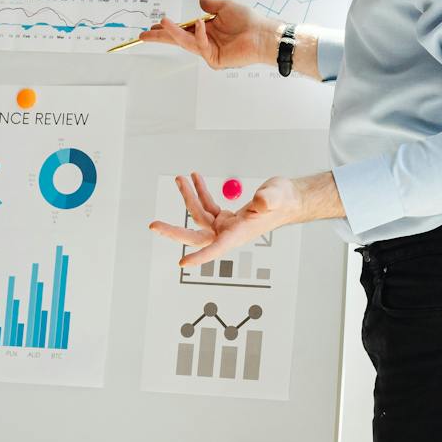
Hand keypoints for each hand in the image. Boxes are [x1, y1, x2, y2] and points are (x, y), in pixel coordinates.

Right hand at [137, 0, 283, 70]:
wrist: (262, 34)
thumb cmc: (248, 21)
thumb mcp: (225, 6)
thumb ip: (211, 4)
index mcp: (206, 30)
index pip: (182, 29)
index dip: (168, 27)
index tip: (154, 24)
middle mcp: (205, 41)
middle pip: (178, 39)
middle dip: (160, 36)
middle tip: (143, 35)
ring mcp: (209, 51)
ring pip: (185, 42)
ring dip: (172, 33)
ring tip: (160, 23)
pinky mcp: (215, 59)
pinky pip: (202, 45)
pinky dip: (200, 34)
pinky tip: (200, 23)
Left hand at [150, 173, 315, 267]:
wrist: (288, 198)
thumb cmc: (284, 200)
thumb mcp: (276, 195)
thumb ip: (268, 199)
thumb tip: (261, 201)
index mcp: (239, 233)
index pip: (216, 248)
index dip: (200, 256)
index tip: (182, 263)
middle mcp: (229, 232)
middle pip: (196, 235)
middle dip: (174, 230)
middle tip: (153, 225)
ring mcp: (226, 226)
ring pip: (198, 215)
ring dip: (188, 196)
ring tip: (181, 178)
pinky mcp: (225, 217)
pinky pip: (207, 206)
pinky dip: (200, 192)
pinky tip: (194, 179)